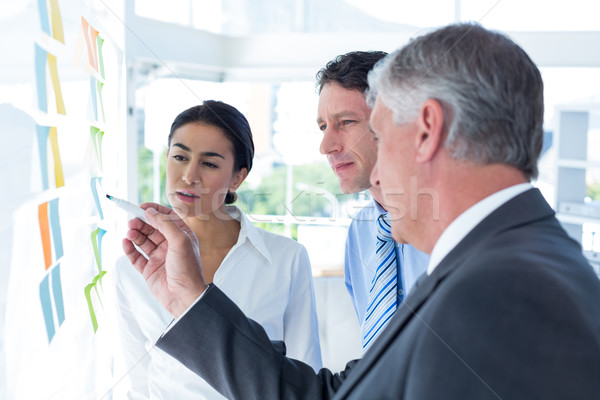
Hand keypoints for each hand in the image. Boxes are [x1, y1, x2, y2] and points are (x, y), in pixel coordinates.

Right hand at [122, 203, 206, 317]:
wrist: (184, 296)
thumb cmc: (187, 268)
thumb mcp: (180, 240)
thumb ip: (165, 224)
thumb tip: (150, 211)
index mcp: (181, 236)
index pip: (166, 217)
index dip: (154, 210)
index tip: (141, 207)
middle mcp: (170, 245)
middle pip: (152, 228)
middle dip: (141, 222)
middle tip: (132, 221)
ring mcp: (158, 257)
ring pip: (143, 240)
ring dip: (135, 234)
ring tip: (129, 232)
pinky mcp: (149, 269)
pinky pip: (136, 256)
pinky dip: (129, 249)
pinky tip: (126, 242)